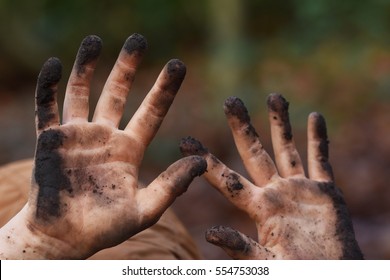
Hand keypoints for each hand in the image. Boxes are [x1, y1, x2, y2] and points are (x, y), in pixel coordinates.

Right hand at [0, 34, 205, 258]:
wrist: (64, 239)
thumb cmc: (104, 228)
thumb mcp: (145, 209)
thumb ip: (172, 185)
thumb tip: (202, 162)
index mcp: (129, 150)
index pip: (151, 112)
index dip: (164, 88)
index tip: (178, 65)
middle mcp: (105, 137)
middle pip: (118, 93)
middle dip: (127, 67)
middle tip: (139, 39)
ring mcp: (77, 136)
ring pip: (82, 92)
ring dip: (87, 66)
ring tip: (96, 40)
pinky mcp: (50, 140)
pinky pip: (46, 107)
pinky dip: (49, 86)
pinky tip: (56, 64)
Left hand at [180, 93, 362, 258]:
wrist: (331, 276)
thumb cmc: (299, 272)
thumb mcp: (267, 264)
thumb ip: (241, 249)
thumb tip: (210, 234)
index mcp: (258, 209)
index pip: (227, 180)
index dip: (207, 162)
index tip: (185, 141)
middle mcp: (275, 193)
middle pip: (255, 153)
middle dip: (243, 127)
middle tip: (230, 100)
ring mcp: (299, 189)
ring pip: (287, 149)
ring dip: (281, 123)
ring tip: (273, 96)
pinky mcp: (325, 191)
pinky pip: (321, 159)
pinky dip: (319, 139)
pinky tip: (315, 116)